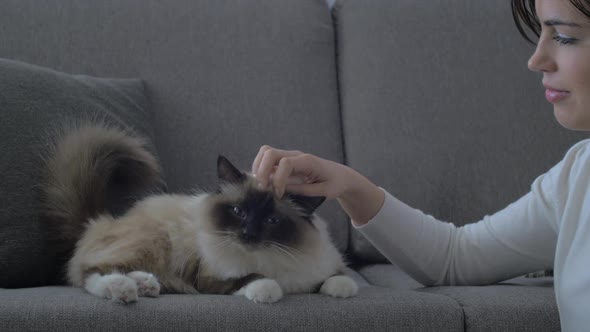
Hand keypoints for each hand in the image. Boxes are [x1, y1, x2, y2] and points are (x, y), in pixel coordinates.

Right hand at [252, 146, 384, 224]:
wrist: (341, 176)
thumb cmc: (334, 183)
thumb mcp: (323, 191)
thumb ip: (302, 191)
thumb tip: (282, 192)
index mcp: (308, 161)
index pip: (285, 163)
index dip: (278, 180)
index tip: (278, 195)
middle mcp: (296, 155)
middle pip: (270, 152)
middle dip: (262, 171)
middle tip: (262, 189)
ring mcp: (290, 156)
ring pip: (266, 153)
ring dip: (259, 168)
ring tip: (262, 186)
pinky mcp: (286, 161)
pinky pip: (268, 160)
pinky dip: (262, 169)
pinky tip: (265, 183)